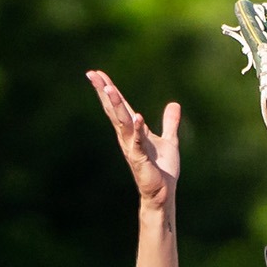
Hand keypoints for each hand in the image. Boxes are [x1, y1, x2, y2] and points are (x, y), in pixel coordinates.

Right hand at [88, 70, 179, 206]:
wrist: (164, 193)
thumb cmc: (162, 169)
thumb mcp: (169, 141)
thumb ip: (170, 123)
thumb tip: (174, 105)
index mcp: (133, 131)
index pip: (119, 106)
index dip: (109, 89)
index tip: (97, 73)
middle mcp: (128, 137)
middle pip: (114, 110)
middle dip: (104, 92)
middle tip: (92, 74)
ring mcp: (132, 148)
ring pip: (122, 123)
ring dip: (116, 106)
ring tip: (109, 88)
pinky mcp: (141, 160)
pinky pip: (138, 142)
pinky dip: (138, 129)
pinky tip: (137, 116)